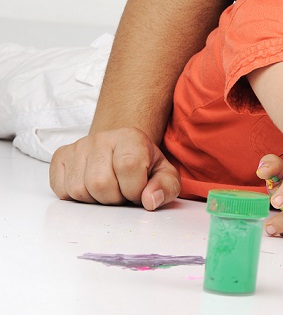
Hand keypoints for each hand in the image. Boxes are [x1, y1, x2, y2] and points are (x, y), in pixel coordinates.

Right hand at [49, 127, 180, 210]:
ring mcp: (78, 147)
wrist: (121, 150)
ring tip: (108, 189)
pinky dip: (76, 198)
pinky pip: (61, 190)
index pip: (128, 167)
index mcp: (130, 137)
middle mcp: (101, 138)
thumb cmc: (144, 165)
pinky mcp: (60, 157)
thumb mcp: (164, 174)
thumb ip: (166, 187)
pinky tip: (91, 188)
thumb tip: (150, 200)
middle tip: (122, 191)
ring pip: (79, 190)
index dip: (135, 189)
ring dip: (96, 200)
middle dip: (115, 198)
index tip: (139, 191)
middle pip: (100, 183)